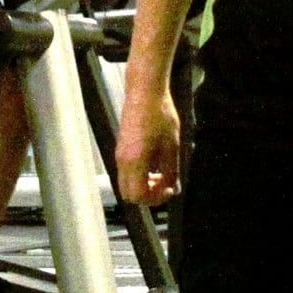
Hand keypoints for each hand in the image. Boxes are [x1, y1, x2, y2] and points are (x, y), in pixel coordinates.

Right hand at [116, 82, 182, 205]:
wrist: (145, 92)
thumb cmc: (159, 114)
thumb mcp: (172, 145)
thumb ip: (171, 170)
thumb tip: (173, 188)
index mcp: (135, 160)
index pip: (138, 195)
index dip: (155, 199)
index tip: (169, 189)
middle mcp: (123, 160)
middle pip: (128, 195)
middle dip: (147, 196)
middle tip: (164, 185)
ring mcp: (119, 155)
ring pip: (126, 184)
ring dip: (143, 186)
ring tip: (160, 174)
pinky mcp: (121, 150)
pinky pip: (126, 173)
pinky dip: (139, 176)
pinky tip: (153, 164)